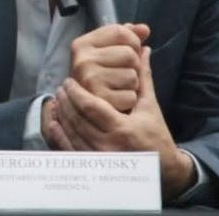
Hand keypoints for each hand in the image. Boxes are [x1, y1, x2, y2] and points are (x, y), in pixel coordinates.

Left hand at [50, 47, 195, 199]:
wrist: (165, 169)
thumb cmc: (157, 134)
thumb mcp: (150, 107)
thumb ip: (143, 78)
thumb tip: (143, 49)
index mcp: (123, 129)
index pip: (90, 107)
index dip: (76, 92)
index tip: (68, 81)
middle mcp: (109, 145)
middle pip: (77, 119)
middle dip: (65, 101)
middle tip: (60, 88)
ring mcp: (100, 158)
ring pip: (71, 133)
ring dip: (61, 115)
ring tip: (57, 100)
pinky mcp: (94, 166)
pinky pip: (69, 149)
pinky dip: (59, 134)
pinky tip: (54, 121)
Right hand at [69, 23, 149, 111]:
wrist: (85, 107)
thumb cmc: (102, 75)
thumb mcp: (109, 52)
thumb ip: (127, 37)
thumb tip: (144, 29)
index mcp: (81, 44)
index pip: (121, 32)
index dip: (132, 42)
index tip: (124, 52)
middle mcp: (81, 60)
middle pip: (130, 54)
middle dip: (132, 66)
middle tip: (118, 74)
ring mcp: (88, 81)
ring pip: (133, 76)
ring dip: (131, 85)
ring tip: (117, 88)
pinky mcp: (99, 101)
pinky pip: (131, 96)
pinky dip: (129, 101)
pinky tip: (117, 100)